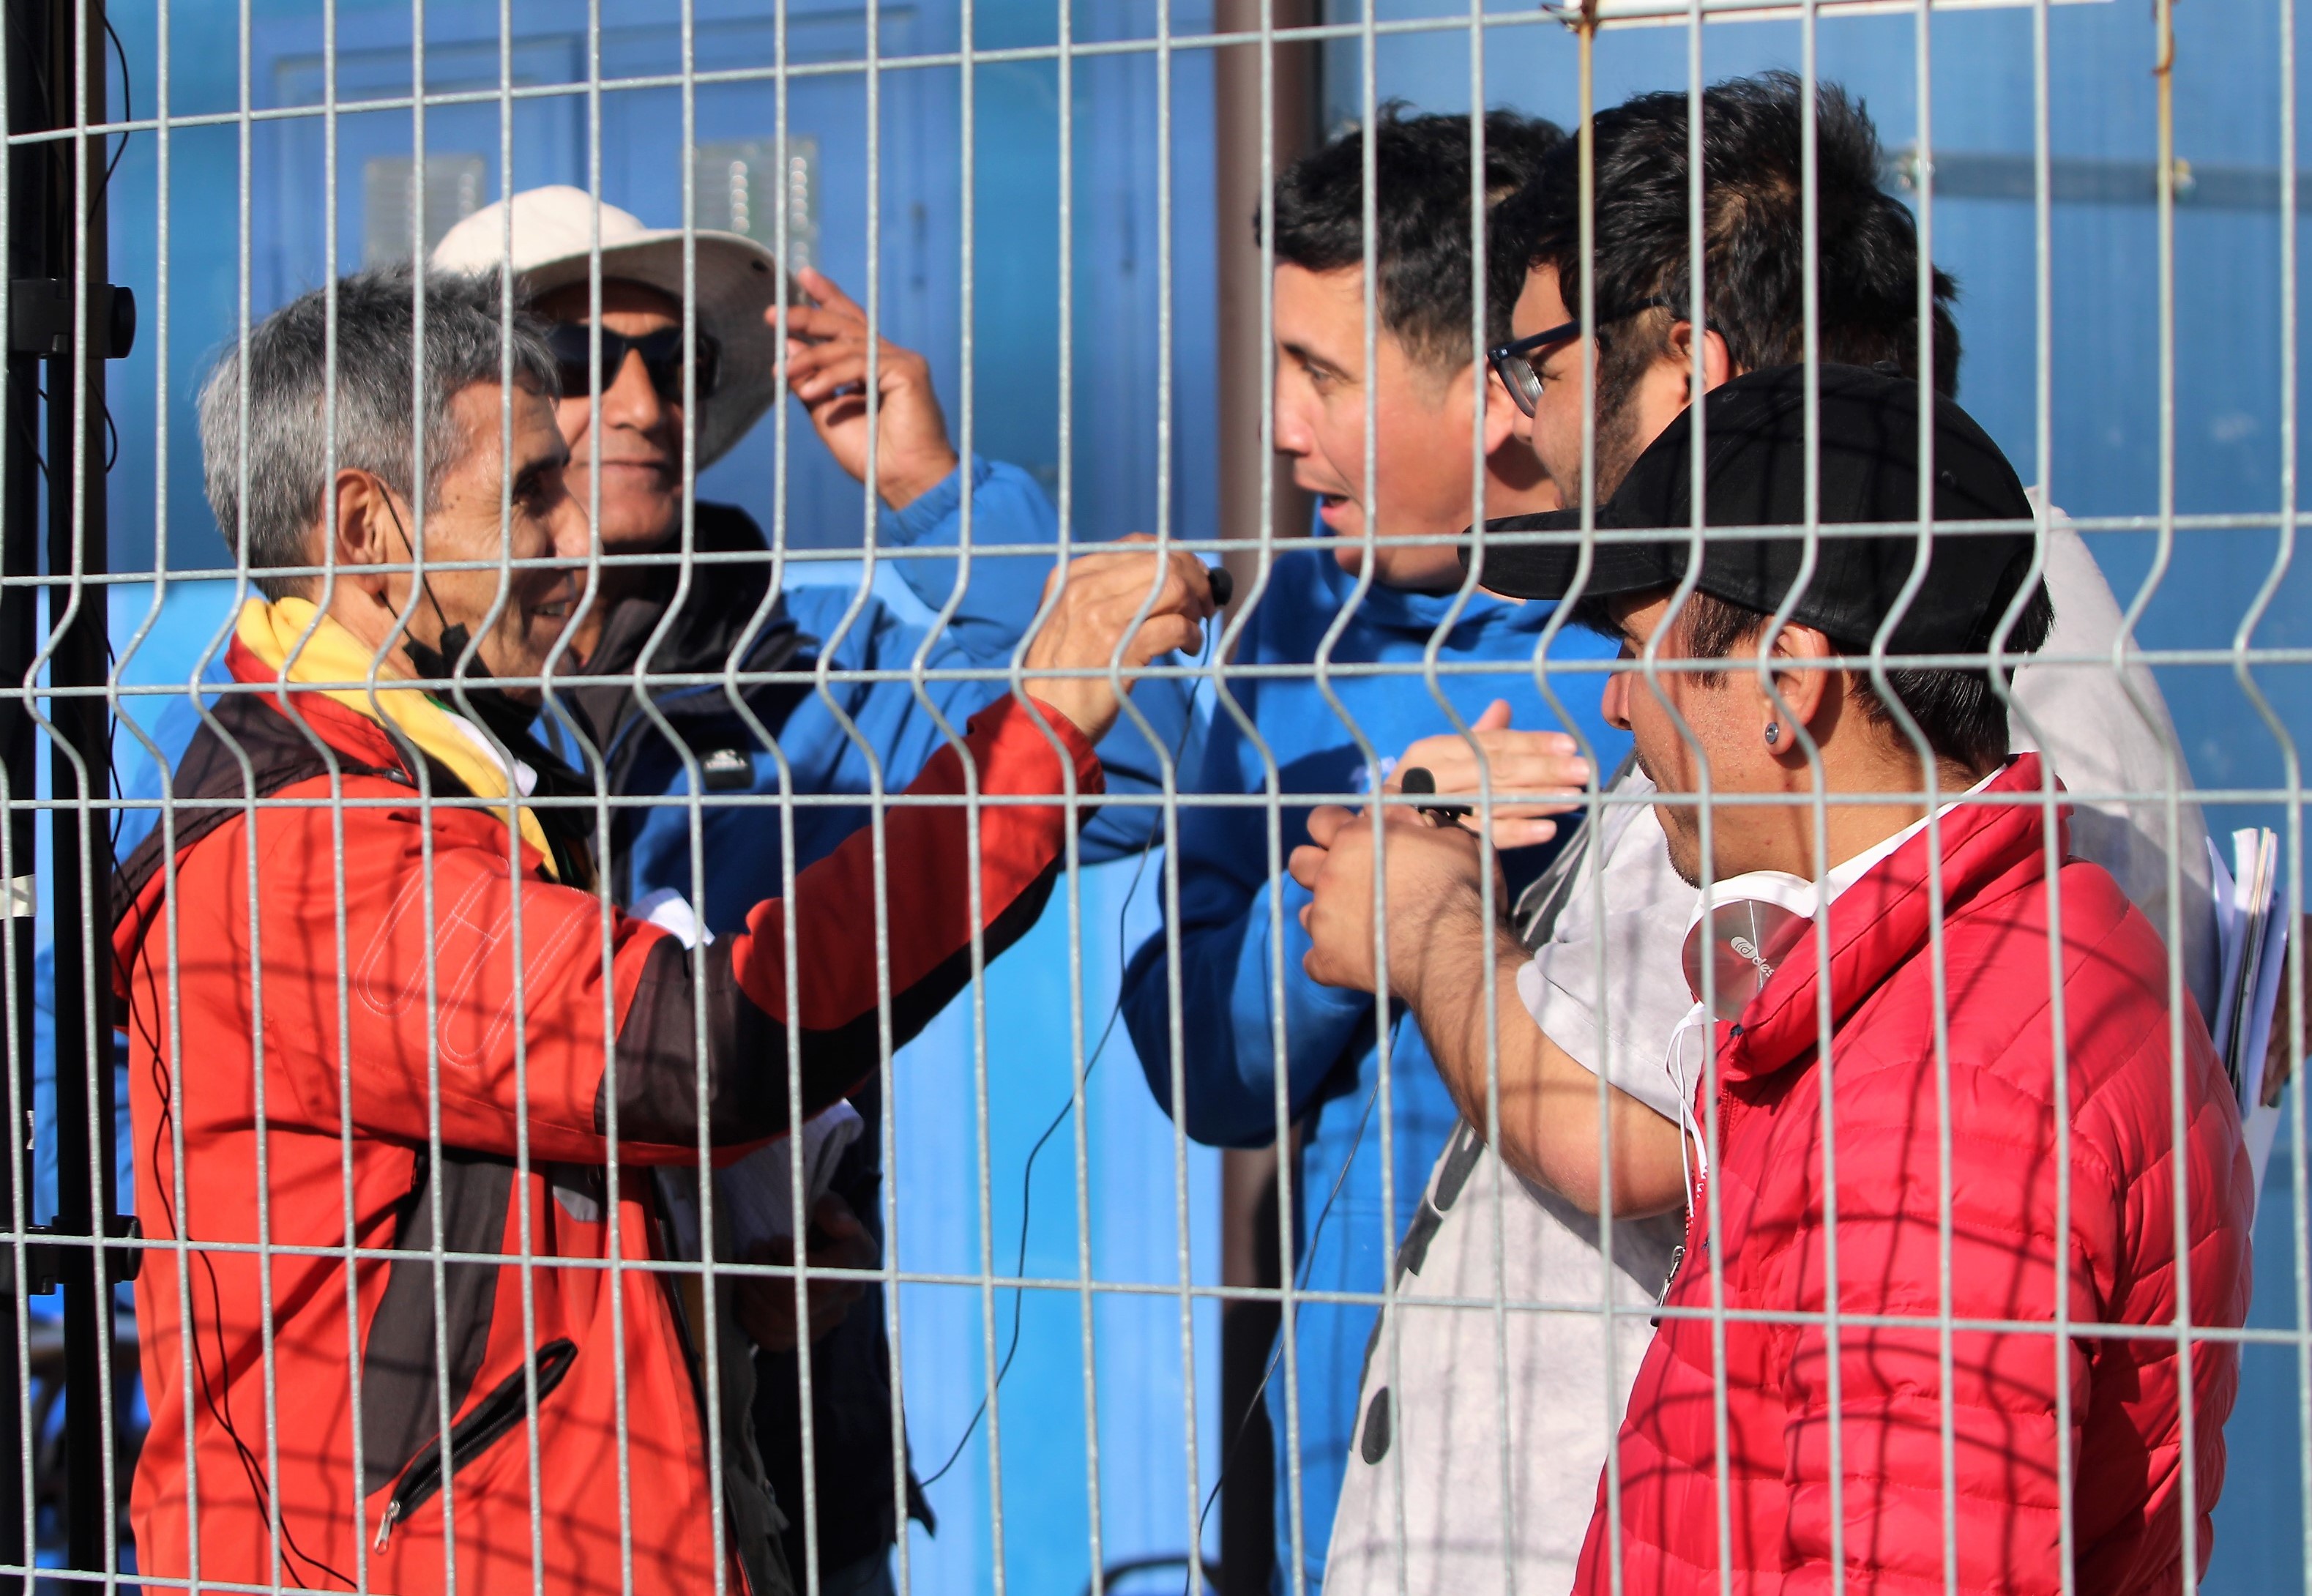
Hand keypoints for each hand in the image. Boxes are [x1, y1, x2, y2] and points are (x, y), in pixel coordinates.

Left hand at [733, 1194, 878, 1352]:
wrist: (811, 1241)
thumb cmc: (817, 1219)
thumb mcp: (826, 1203)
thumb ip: (833, 1209)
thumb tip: (843, 1224)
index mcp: (858, 1260)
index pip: (827, 1277)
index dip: (793, 1261)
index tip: (777, 1240)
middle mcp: (848, 1296)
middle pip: (798, 1304)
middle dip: (765, 1275)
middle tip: (754, 1249)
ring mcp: (826, 1320)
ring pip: (781, 1323)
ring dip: (752, 1293)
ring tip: (744, 1264)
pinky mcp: (803, 1335)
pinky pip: (771, 1339)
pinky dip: (749, 1315)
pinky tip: (743, 1289)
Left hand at [778, 268, 960, 510]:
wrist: (904, 482)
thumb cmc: (872, 456)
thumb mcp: (828, 414)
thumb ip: (811, 380)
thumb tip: (786, 347)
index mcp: (876, 365)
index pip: (850, 322)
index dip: (828, 297)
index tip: (804, 277)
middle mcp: (891, 357)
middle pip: (846, 325)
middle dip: (807, 316)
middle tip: (773, 315)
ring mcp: (903, 361)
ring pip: (847, 346)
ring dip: (810, 359)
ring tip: (783, 374)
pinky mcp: (908, 371)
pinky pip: (859, 365)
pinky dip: (830, 376)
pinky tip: (807, 391)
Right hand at [1021, 534, 1214, 744]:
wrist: (1044, 717)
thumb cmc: (1060, 671)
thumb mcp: (1067, 618)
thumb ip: (1102, 593)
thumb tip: (1163, 578)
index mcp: (1073, 577)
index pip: (1135, 545)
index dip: (1173, 555)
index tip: (1191, 574)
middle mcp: (1085, 589)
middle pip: (1161, 562)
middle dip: (1195, 579)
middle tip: (1205, 602)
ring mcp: (1102, 618)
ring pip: (1173, 587)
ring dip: (1196, 605)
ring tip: (1196, 625)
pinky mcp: (1122, 650)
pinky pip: (1176, 626)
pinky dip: (1193, 634)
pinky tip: (1190, 647)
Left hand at [1288, 802, 1492, 999]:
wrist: (1453, 950)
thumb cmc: (1460, 890)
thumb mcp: (1453, 840)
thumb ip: (1422, 825)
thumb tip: (1410, 816)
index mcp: (1356, 838)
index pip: (1322, 819)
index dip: (1334, 828)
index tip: (1351, 839)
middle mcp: (1330, 873)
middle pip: (1300, 861)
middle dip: (1318, 867)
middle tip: (1348, 881)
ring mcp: (1324, 918)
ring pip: (1307, 911)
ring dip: (1328, 916)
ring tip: (1361, 924)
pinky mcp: (1327, 959)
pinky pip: (1315, 961)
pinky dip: (1335, 961)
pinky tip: (1360, 961)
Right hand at [1387, 699, 1589, 849]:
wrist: (1381, 842)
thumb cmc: (1420, 794)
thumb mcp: (1443, 761)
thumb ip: (1477, 737)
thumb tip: (1503, 705)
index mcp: (1430, 751)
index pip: (1488, 743)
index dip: (1530, 742)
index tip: (1568, 744)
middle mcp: (1428, 777)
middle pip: (1494, 770)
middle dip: (1543, 770)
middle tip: (1584, 770)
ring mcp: (1432, 812)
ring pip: (1494, 801)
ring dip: (1539, 800)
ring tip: (1576, 798)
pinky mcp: (1440, 844)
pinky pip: (1485, 837)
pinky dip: (1518, 834)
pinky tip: (1548, 830)